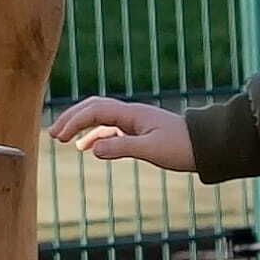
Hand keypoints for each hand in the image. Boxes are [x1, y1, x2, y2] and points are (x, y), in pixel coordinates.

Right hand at [44, 94, 195, 172]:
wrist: (206, 146)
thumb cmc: (182, 148)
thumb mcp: (152, 150)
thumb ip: (122, 148)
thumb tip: (92, 149)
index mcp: (132, 114)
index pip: (95, 111)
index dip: (74, 121)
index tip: (59, 136)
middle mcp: (131, 114)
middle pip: (93, 109)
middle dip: (71, 119)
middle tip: (52, 134)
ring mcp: (134, 122)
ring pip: (100, 118)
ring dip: (80, 126)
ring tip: (60, 138)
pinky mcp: (139, 132)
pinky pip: (110, 130)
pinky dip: (94, 136)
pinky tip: (85, 147)